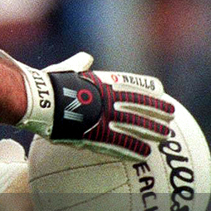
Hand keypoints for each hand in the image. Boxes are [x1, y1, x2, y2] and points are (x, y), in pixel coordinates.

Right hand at [0, 51, 174, 161]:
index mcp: (103, 83)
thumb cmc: (50, 83)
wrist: (39, 99)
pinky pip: (118, 145)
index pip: (133, 86)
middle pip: (140, 107)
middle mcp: (109, 100)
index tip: (162, 94)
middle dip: (157, 112)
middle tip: (171, 117)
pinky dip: (132, 149)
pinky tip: (143, 154)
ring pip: (134, 126)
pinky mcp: (95, 135)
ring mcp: (104, 118)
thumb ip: (79, 63)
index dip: (149, 91)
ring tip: (165, 137)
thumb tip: (85, 57)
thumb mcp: (67, 68)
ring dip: (151, 132)